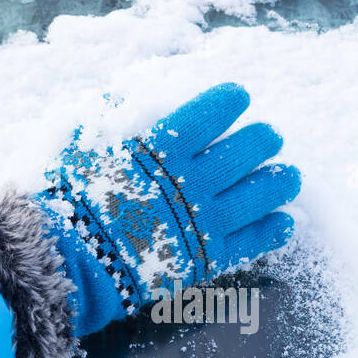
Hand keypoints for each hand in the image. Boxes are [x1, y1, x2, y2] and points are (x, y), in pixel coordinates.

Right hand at [38, 82, 300, 335]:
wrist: (67, 259)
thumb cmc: (67, 196)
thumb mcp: (82, 142)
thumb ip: (110, 117)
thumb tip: (125, 99)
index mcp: (163, 146)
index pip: (210, 113)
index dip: (229, 101)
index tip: (239, 97)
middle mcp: (191, 180)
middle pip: (244, 152)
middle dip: (261, 140)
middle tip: (271, 136)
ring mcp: (203, 221)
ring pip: (258, 195)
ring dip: (279, 182)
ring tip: (291, 175)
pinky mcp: (206, 259)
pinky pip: (250, 243)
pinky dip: (272, 231)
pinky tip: (285, 222)